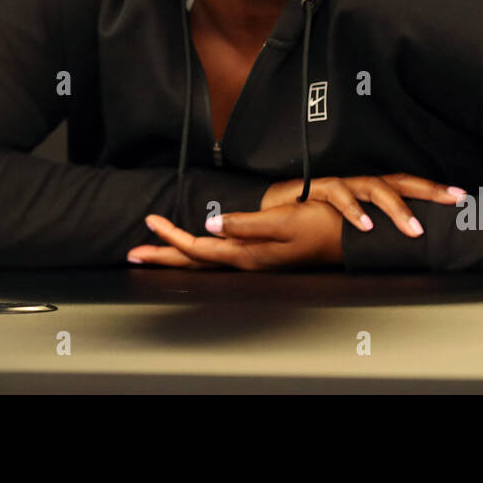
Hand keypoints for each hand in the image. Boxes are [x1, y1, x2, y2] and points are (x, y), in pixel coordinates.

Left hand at [126, 203, 343, 269]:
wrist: (347, 239)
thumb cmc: (320, 228)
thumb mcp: (283, 221)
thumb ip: (246, 224)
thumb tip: (211, 225)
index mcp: (247, 254)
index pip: (198, 248)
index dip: (171, 237)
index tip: (149, 223)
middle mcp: (246, 261)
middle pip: (194, 261)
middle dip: (163, 256)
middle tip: (135, 253)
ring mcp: (252, 261)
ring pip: (204, 261)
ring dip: (176, 256)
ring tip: (154, 253)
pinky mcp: (259, 256)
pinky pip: (218, 258)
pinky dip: (198, 254)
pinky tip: (194, 250)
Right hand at [261, 173, 464, 237]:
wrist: (275, 210)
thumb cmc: (315, 217)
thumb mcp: (352, 224)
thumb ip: (376, 228)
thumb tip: (409, 244)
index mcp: (370, 191)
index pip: (408, 186)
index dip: (433, 190)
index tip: (462, 197)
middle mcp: (359, 184)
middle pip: (400, 181)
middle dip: (428, 191)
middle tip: (453, 201)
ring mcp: (341, 185)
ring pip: (374, 187)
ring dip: (396, 208)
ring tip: (413, 229)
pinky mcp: (318, 189)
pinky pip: (339, 195)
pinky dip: (354, 211)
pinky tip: (365, 226)